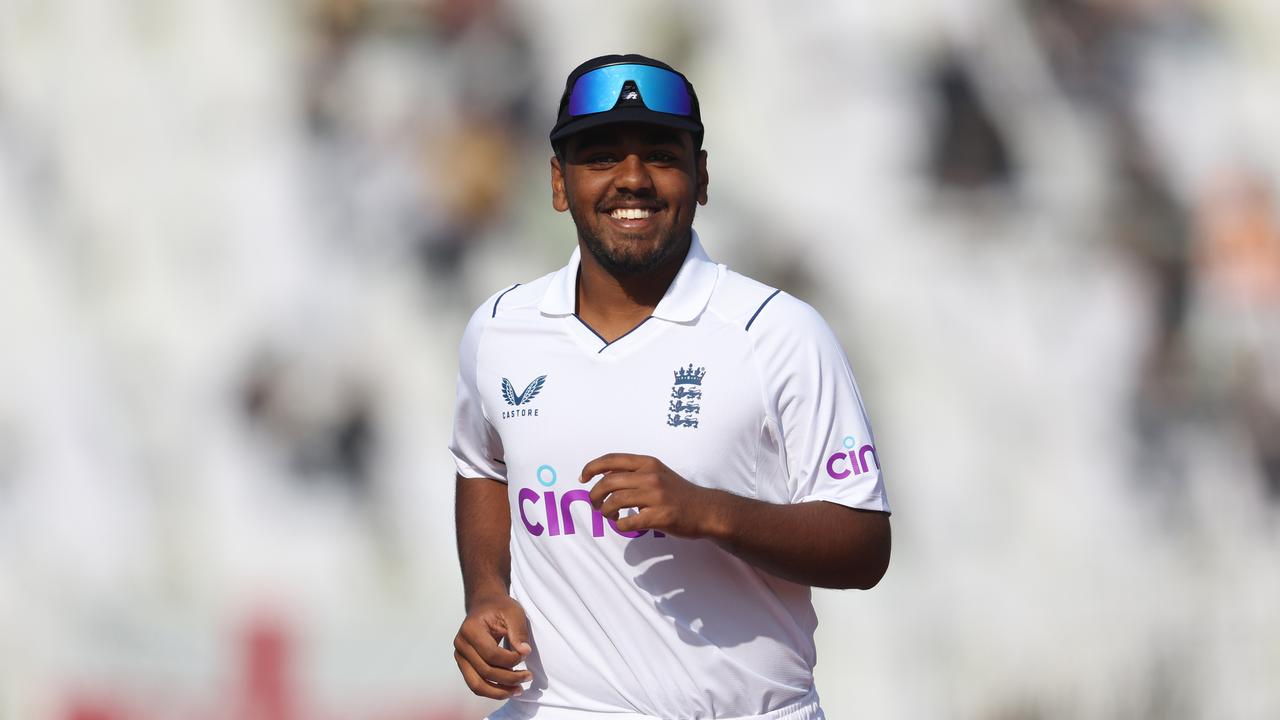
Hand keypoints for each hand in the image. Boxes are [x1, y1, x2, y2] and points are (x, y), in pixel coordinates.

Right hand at [453, 595, 532, 699]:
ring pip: (476, 684)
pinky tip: (508, 690)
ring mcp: (460, 656)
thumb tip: (525, 652)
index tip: (525, 655)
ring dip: (499, 691)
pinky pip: (476, 684)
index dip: (511, 660)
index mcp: (470, 629)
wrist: (486, 605)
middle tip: (528, 677)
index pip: (491, 654)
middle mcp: (461, 645)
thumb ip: (519, 632)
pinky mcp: (464, 665)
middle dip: (509, 678)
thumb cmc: (500, 608)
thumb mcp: (514, 613)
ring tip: (518, 690)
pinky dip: (492, 690)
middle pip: (484, 671)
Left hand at [580, 453, 715, 537]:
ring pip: (615, 501)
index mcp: (648, 463)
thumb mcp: (657, 473)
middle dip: (594, 495)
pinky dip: (620, 525)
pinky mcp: (660, 516)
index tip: (582, 478)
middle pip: (608, 482)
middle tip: (594, 504)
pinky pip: (628, 522)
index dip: (592, 467)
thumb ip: (633, 472)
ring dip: (605, 511)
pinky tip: (623, 524)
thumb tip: (603, 474)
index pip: (612, 459)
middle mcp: (650, 476)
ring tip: (609, 515)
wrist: (706, 509)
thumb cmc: (678, 493)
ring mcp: (656, 496)